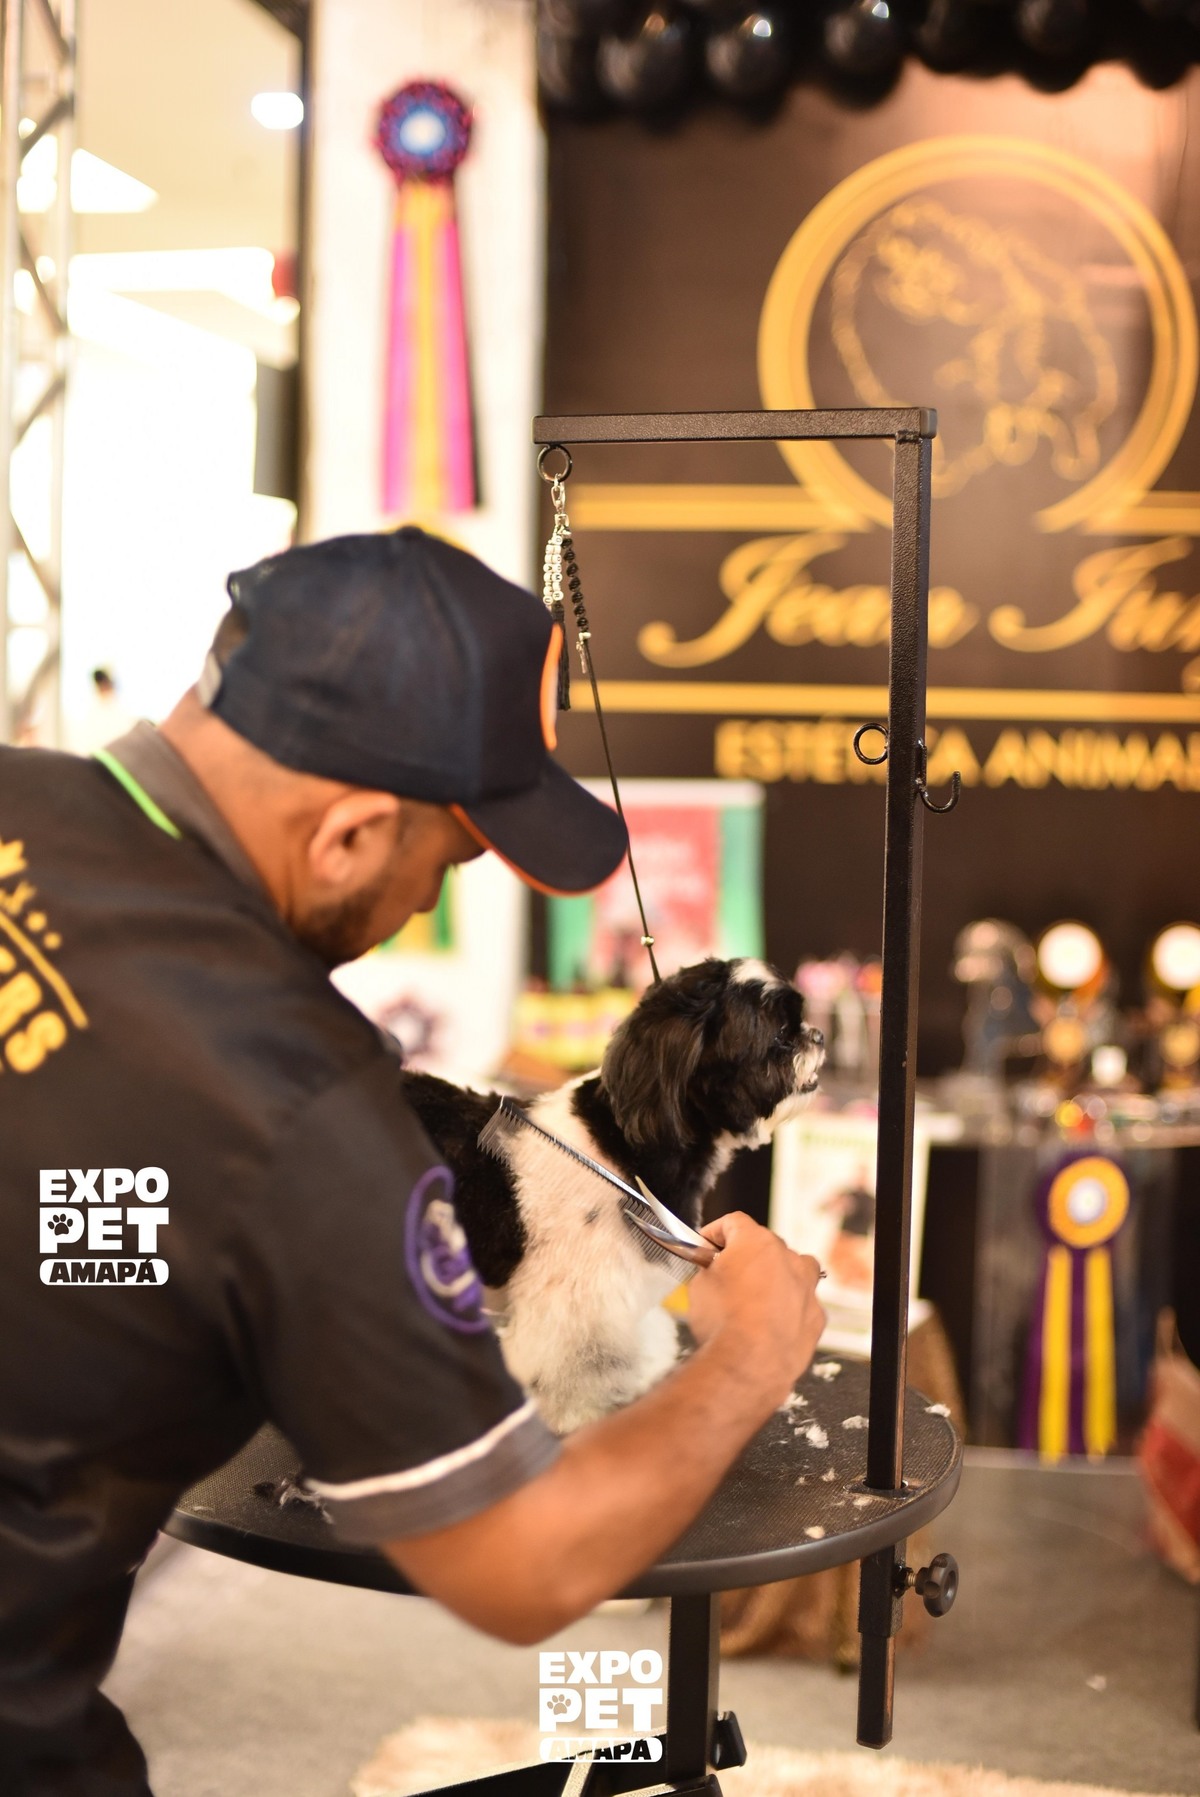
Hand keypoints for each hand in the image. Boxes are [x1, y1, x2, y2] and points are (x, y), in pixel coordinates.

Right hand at [687, 1211, 824, 1406]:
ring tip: (756, 1298)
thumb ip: (710, 1269)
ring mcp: (807, 1287)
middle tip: (726, 1276)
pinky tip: (770, 1325)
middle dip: (746, 1257)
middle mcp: (788, 1258)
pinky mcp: (816, 1316)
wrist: (749, 1364)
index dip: (715, 1233)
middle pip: (766, 1246)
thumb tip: (714, 1270)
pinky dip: (789, 1309)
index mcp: (756, 1242)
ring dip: (776, 1277)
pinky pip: (802, 1304)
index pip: (734, 1223)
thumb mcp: (698, 1286)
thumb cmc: (722, 1322)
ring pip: (794, 1271)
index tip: (706, 1247)